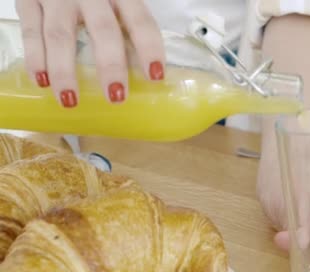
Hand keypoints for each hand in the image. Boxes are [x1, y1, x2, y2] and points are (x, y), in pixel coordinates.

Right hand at [16, 0, 164, 106]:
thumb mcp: (117, 1)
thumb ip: (128, 27)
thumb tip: (146, 73)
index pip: (140, 21)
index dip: (149, 48)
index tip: (155, 76)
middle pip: (103, 30)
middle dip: (110, 65)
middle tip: (116, 96)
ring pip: (60, 35)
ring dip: (65, 70)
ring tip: (70, 100)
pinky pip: (31, 31)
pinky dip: (35, 58)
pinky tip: (42, 81)